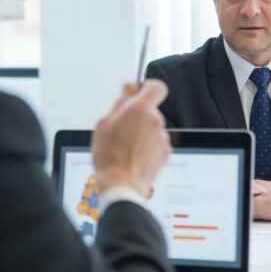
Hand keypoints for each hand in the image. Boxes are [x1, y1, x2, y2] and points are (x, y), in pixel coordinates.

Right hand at [91, 80, 171, 196]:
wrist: (121, 184)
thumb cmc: (109, 156)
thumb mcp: (105, 123)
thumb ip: (121, 101)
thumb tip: (129, 87)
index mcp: (140, 109)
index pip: (156, 87)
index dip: (148, 87)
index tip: (139, 91)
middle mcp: (155, 121)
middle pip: (150, 110)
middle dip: (138, 116)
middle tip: (121, 128)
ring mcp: (162, 137)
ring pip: (152, 127)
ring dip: (142, 132)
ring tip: (126, 146)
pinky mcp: (165, 152)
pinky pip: (156, 142)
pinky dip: (147, 146)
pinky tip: (134, 155)